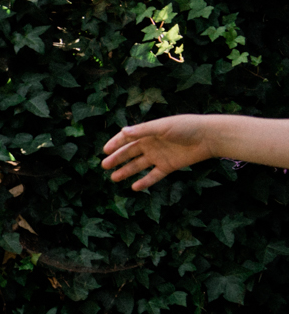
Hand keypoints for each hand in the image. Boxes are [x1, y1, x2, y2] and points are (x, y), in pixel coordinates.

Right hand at [101, 116, 215, 190]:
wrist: (208, 137)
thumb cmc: (186, 127)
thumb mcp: (162, 127)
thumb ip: (143, 130)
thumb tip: (123, 132)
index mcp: (148, 133)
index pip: (127, 138)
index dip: (115, 144)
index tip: (105, 151)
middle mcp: (151, 144)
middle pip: (130, 153)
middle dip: (117, 159)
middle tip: (104, 166)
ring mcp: (159, 156)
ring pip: (138, 165)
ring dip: (126, 171)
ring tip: (114, 178)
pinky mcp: (168, 166)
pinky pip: (153, 176)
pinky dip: (145, 182)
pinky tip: (135, 187)